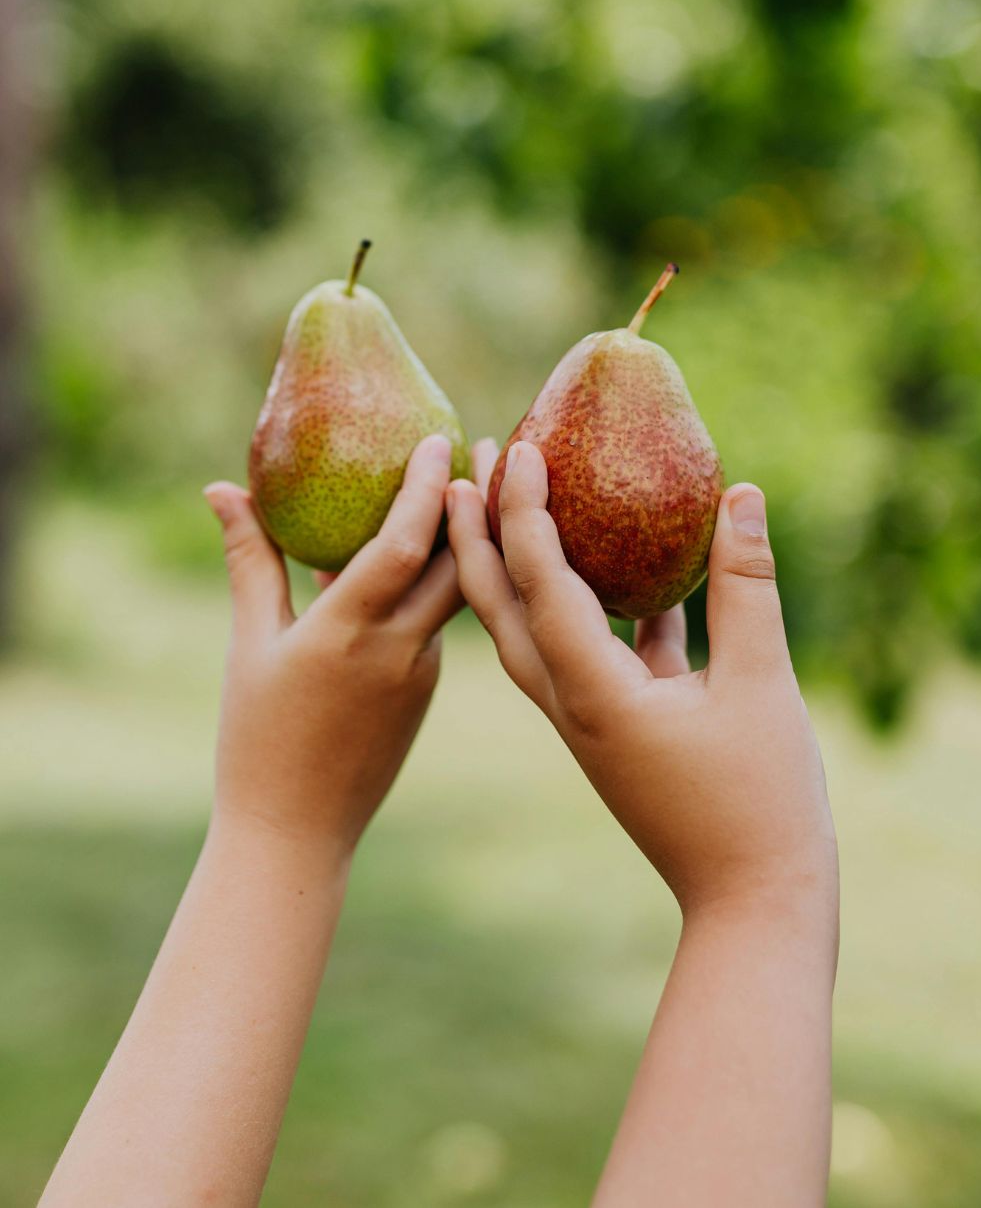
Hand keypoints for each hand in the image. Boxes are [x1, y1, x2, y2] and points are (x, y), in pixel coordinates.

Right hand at [204, 433, 477, 853]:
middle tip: (467, 451)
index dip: (428, 488)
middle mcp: (398, 650)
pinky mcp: (425, 691)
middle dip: (467, 504)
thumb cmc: (256, 738)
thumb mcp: (249, 646)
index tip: (438, 438)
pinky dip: (430, 584)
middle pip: (453, 562)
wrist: (295, 832)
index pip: (407, 545)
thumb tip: (222, 489)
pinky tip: (416, 559)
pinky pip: (435, 622)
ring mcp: (420, 674)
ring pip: (453, 592)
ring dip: (457, 541)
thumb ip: (251, 563)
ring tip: (453, 491)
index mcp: (348, 633)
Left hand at [446, 440, 835, 914]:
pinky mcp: (613, 730)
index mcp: (592, 693)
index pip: (538, 585)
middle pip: (501, 607)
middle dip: (476, 532)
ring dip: (519, 564)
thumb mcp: (763, 685)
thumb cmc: (762, 802)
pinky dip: (591, 604)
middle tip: (468, 460)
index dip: (522, 511)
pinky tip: (629, 567)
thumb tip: (740, 495)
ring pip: (534, 630)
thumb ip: (746, 587)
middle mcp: (569, 705)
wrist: (752, 903)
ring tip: (519, 498)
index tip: (514, 446)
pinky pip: (586, 652)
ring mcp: (586, 721)